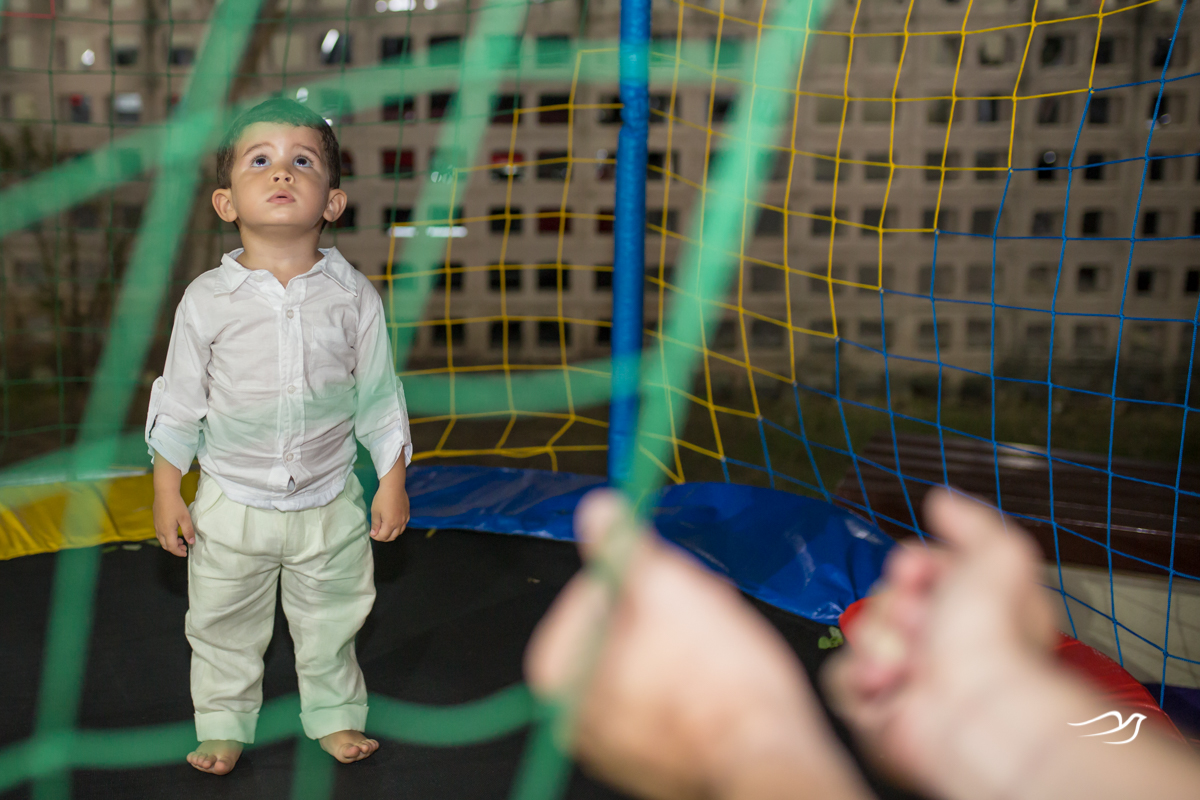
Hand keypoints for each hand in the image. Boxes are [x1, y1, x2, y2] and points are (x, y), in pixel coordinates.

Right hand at [153, 489, 193, 557]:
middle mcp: (160, 530)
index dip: (178, 552)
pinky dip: (167, 537)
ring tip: (180, 540)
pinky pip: (160, 534)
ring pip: (162, 540)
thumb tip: (191, 542)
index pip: (172, 547)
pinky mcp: (156, 521)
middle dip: (175, 549)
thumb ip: (188, 531)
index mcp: (167, 531)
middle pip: (165, 545)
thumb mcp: (185, 518)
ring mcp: (156, 526)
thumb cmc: (176, 505)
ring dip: (170, 543)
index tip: (185, 553)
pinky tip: (174, 532)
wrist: (164, 493)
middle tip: (184, 547)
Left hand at [370, 459, 408, 541]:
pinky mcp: (408, 513)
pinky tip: (394, 523)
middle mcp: (399, 524)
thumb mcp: (375, 511)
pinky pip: (404, 525)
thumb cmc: (382, 498)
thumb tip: (374, 534)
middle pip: (392, 537)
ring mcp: (405, 519)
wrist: (394, 486)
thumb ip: (375, 524)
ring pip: (399, 532)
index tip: (371, 533)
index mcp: (390, 524)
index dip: (376, 537)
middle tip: (377, 533)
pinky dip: (399, 527)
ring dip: (392, 533)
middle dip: (384, 537)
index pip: (383, 537)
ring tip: (385, 529)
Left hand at [525, 490, 869, 799]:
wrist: (769, 757)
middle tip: (707, 603)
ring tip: (722, 638)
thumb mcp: (665, 586)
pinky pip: (665, 698)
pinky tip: (723, 672)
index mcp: (559, 675)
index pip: (592, 589)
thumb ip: (622, 545)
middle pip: (618, 626)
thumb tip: (596, 509)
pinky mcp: (654, 760)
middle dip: (666, 605)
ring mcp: (614, 744)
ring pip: (646, 659)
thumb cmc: (717, 680)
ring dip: (683, 636)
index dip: (641, 572)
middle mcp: (575, 718)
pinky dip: (691, 678)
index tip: (675, 575)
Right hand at [823, 488, 1056, 791]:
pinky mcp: (875, 710)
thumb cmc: (992, 640)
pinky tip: (888, 682)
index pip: (915, 568)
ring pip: (859, 634)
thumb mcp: (998, 555)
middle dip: (894, 604)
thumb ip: (971, 521)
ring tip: (910, 662)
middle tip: (921, 621)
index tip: (917, 571)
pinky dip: (860, 677)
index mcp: (971, 611)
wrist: (972, 708)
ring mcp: (905, 677)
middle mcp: (939, 645)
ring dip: (880, 641)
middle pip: (881, 597)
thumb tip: (941, 499)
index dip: (912, 566)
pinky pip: (839, 676)